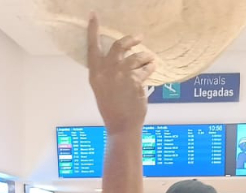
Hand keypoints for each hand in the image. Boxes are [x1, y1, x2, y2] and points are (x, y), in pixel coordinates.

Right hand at [86, 15, 154, 133]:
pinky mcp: (136, 80)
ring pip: (136, 57)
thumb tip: (120, 59)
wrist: (122, 125)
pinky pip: (145, 69)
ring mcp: (122, 74)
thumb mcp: (102, 89)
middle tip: (139, 38)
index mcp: (95, 73)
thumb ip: (107, 73)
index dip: (93, 30)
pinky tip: (153, 67)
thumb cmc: (112, 109)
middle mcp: (107, 70)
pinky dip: (150, 67)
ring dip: (145, 56)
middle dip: (131, 39)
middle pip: (119, 45)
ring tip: (150, 59)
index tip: (93, 15)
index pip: (92, 46)